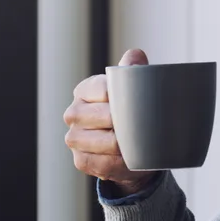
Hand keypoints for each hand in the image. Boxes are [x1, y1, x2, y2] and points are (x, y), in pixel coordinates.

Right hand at [64, 48, 158, 194]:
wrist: (127, 148)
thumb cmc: (128, 113)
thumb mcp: (132, 90)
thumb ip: (133, 70)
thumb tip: (136, 56)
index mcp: (85, 90)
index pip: (105, 90)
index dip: (125, 98)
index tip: (141, 104)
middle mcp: (74, 113)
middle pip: (105, 117)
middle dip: (128, 123)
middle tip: (146, 126)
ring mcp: (74, 138)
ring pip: (105, 142)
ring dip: (126, 146)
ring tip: (140, 144)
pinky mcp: (80, 160)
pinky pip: (103, 164)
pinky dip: (120, 164)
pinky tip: (129, 159)